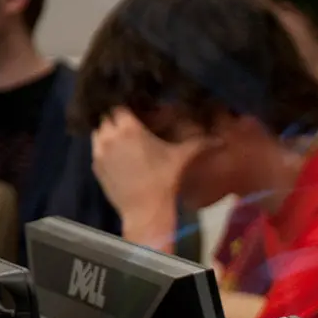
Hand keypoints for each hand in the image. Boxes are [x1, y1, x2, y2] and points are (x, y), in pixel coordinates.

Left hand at [90, 108, 205, 242]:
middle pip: (107, 118)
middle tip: (131, 131)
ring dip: (108, 134)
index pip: (120, 107)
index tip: (138, 118)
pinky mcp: (95, 166)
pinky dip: (104, 151)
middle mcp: (110, 135)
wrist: (146, 210)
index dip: (128, 111)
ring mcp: (99, 150)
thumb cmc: (165, 180)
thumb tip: (222, 140)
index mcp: (129, 127)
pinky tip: (118, 160)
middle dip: (117, 122)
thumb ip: (200, 144)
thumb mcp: (182, 158)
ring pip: (98, 132)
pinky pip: (97, 150)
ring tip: (122, 144)